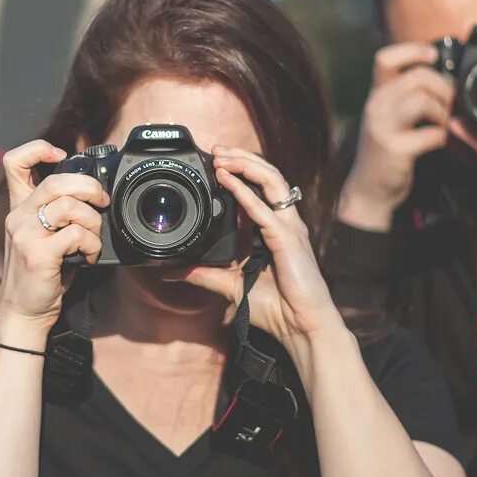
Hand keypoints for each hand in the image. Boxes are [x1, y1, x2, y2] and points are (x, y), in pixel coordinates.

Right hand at [0, 140, 108, 340]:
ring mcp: (25, 235)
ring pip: (70, 206)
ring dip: (94, 222)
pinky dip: (92, 245)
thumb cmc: (41, 273)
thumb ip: (58, 213)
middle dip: (89, 187)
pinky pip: (76, 235)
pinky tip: (89, 257)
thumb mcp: (44, 236)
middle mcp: (18, 216)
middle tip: (101, 202)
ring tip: (93, 238)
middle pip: (56, 181)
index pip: (14, 162)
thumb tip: (95, 193)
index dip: (38, 149)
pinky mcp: (37, 255)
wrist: (25, 311)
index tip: (60, 154)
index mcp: (19, 207)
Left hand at [184, 147, 342, 357]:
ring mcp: (289, 229)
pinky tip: (228, 183)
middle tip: (217, 149)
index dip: (241, 170)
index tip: (216, 160)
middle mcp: (285, 223)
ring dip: (245, 166)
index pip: (261, 187)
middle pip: (268, 176)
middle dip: (242, 158)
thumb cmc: (278, 308)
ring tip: (222, 157)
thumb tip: (175, 271)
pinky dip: (245, 195)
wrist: (301, 328)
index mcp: (275, 229)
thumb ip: (205, 275)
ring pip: (272, 182)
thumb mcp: (232, 286)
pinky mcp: (288, 241)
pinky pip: (265, 211)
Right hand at [339, 43, 453, 229]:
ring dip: (444, 111)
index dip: (413, 51)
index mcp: (376, 95)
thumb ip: (408, 97)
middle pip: (417, 77)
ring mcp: (382, 127)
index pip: (385, 58)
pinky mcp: (394, 149)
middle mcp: (375, 106)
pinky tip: (444, 142)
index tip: (434, 56)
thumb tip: (446, 79)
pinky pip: (430, 134)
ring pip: (422, 100)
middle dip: (444, 88)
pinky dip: (444, 137)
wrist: (370, 190)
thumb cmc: (387, 151)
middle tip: (453, 103)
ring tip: (448, 123)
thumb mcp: (391, 118)